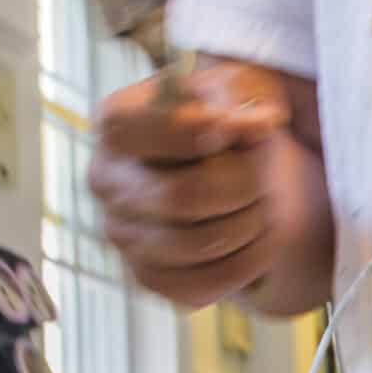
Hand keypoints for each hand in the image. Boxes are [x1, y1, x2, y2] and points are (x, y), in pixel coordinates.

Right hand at [89, 61, 293, 307]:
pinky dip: (248, 263)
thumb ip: (242, 99)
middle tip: (266, 172)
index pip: (135, 131)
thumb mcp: (236, 86)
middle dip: (245, 184)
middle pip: (182, 196)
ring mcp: (121, 234)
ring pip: (200, 245)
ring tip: (263, 202)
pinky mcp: (148, 277)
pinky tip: (258, 237)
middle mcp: (105, 181)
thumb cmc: (226, 115)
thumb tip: (258, 125)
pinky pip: (204, 286)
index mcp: (114, 123)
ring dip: (253, 224)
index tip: (234, 128)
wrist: (227, 163)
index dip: (193, 133)